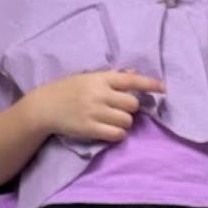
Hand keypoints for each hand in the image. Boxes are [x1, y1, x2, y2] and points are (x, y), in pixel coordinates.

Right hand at [28, 69, 164, 142]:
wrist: (44, 107)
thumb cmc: (68, 90)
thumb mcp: (88, 78)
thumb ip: (111, 78)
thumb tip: (134, 73)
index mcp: (100, 79)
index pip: (131, 81)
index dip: (149, 85)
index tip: (163, 88)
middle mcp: (99, 94)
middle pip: (132, 105)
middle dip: (130, 109)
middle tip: (119, 109)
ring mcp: (95, 112)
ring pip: (127, 121)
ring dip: (124, 123)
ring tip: (112, 121)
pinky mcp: (90, 129)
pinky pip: (117, 134)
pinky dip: (117, 134)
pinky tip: (109, 130)